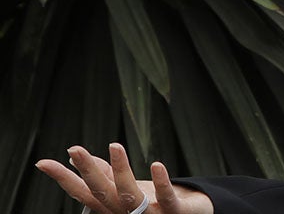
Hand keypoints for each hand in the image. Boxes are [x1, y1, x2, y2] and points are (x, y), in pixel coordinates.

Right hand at [35, 143, 212, 213]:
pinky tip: (156, 164)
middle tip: (74, 148)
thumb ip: (103, 172)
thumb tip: (74, 156)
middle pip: (103, 192)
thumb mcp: (123, 186)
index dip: (63, 177)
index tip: (42, 162)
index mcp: (111, 206)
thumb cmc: (151, 201)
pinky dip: (162, 182)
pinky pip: (166, 198)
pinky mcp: (173, 211)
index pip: (83, 191)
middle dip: (88, 171)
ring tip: (114, 145)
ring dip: (121, 170)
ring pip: (130, 195)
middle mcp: (125, 213)